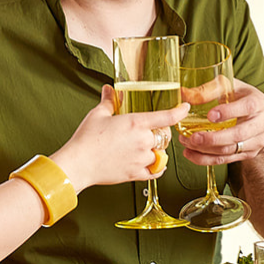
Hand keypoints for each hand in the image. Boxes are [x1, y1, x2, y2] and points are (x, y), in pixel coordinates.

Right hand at [56, 85, 189, 186]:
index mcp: (136, 123)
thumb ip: (108, 101)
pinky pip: (156, 171)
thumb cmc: (86, 140)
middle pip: (164, 136)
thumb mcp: (98, 115)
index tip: (185, 108)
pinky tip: (152, 163)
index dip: (179, 111)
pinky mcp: (136, 173)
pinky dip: (157, 167)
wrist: (79, 164)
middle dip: (160, 132)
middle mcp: (143, 141)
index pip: (166, 116)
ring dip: (155, 149)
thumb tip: (109, 90)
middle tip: (148, 131)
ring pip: (160, 153)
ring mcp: (141, 158)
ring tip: (143, 147)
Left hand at [177, 78, 263, 165]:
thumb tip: (181, 93)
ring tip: (186, 142)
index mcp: (258, 103)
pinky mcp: (249, 154)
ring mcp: (257, 142)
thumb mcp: (229, 87)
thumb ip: (208, 90)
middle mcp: (262, 124)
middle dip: (213, 138)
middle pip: (238, 135)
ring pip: (230, 150)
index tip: (210, 115)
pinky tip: (190, 153)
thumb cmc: (242, 96)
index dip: (228, 112)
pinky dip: (206, 159)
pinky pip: (226, 159)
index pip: (246, 108)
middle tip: (193, 137)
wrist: (262, 115)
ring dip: (205, 149)